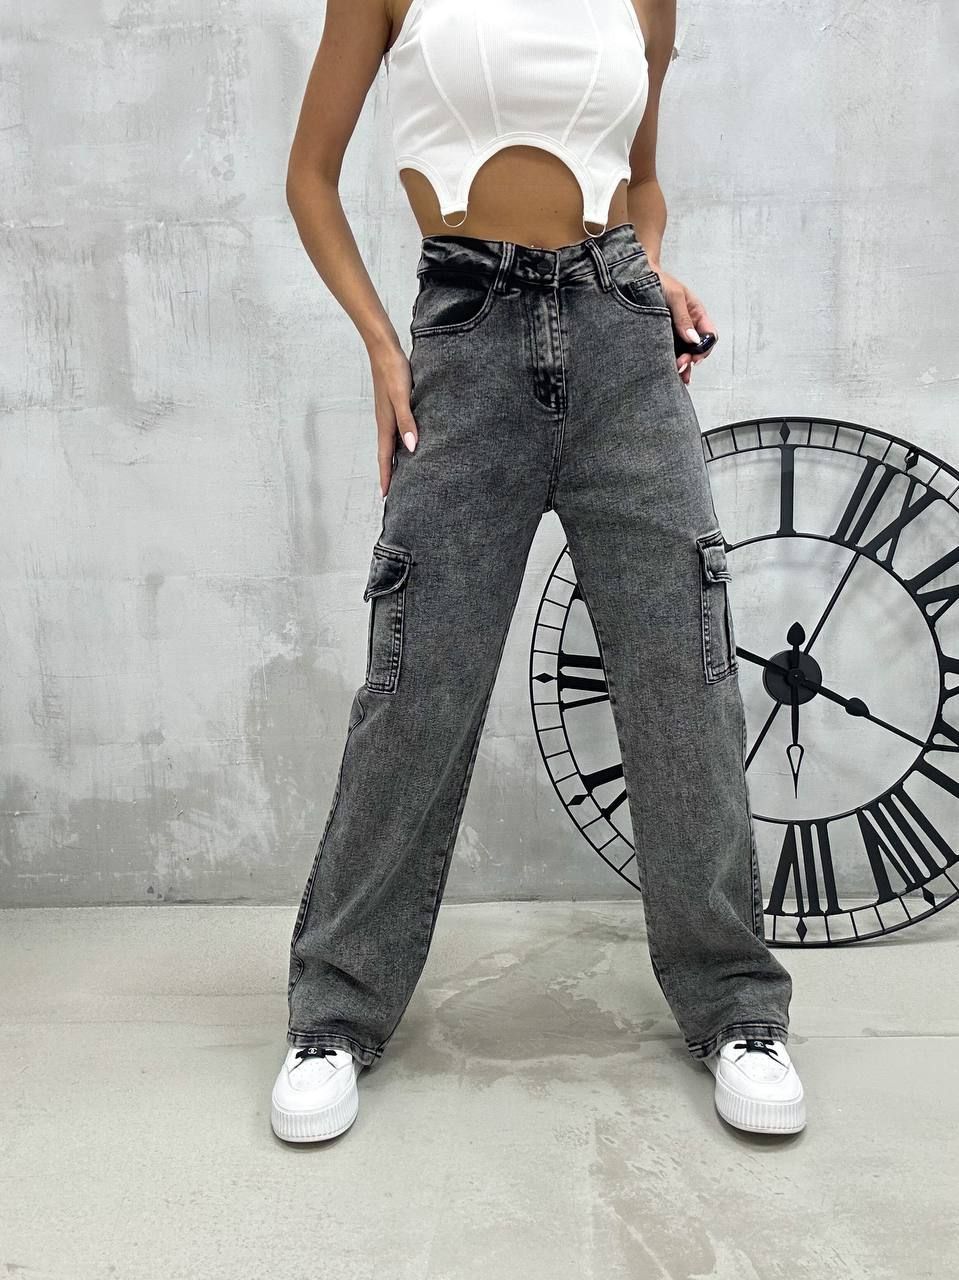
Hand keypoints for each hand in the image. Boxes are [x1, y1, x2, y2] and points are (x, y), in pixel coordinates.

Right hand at [369, 340, 418, 497]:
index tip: (386, 496)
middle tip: (392, 492)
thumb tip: (412, 448)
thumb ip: (407, 421)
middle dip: (388, 473)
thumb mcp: (402, 396)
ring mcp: (388, 413)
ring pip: (391, 443)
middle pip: (386, 454)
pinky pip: (395, 431)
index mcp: (386, 423)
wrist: (383, 348)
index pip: (385, 457)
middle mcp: (385, 421)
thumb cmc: (392, 370)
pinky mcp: (393, 404)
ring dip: (393, 459)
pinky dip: (399, 442)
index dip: (386, 477)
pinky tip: (407, 443)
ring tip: (400, 474)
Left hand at [654, 266, 718, 385]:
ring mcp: (676, 333)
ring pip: (685, 354)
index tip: (694, 356)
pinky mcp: (662, 337)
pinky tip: (671, 373)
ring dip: (683, 366)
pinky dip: (671, 364)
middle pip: (697, 349)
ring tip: (677, 375)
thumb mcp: (675, 296)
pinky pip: (670, 353)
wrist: (635, 277)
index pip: (709, 335)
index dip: (704, 348)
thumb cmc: (658, 280)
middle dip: (691, 359)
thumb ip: (684, 318)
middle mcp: (688, 325)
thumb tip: (694, 340)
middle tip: (680, 364)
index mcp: (696, 313)